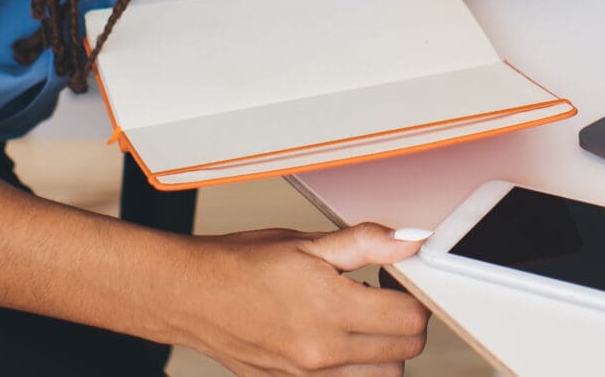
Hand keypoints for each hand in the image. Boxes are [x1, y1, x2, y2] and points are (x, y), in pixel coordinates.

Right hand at [169, 222, 430, 375]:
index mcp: (330, 308)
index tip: (401, 283)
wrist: (189, 295)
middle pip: (404, 353)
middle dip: (405, 325)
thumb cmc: (239, 265)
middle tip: (385, 300)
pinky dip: (354, 371)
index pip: (409, 319)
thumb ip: (365, 243)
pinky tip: (339, 344)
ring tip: (363, 323)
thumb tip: (408, 242)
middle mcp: (322, 351)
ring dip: (384, 353)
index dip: (415, 297)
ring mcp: (306, 376)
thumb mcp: (306, 242)